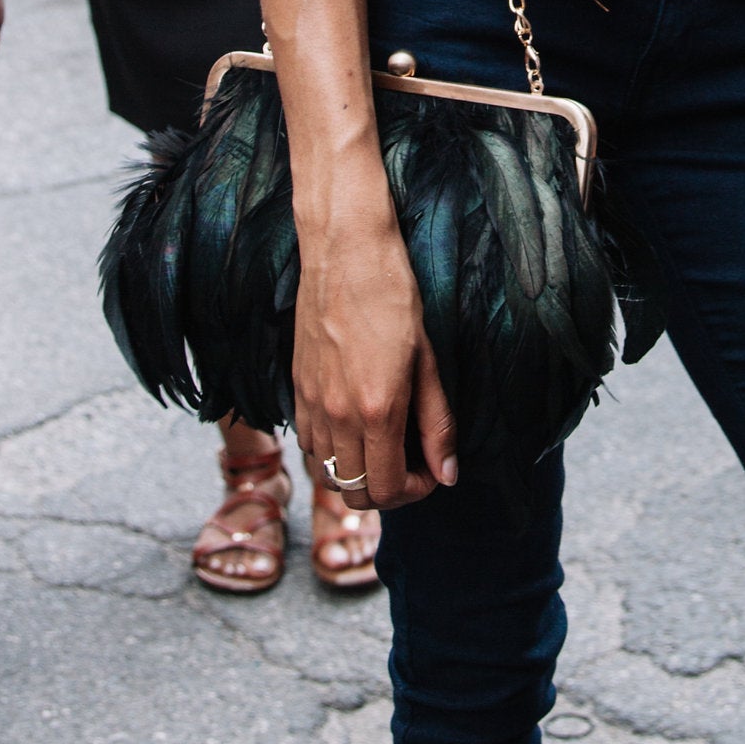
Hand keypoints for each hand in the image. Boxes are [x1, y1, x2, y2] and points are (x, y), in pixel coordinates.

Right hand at [291, 216, 457, 506]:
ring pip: (326, 471)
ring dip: (357, 470)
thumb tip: (449, 474)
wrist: (345, 251)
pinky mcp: (295, 387)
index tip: (432, 470)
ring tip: (384, 442)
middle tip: (411, 462)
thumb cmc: (393, 296)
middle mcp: (336, 415)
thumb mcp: (428, 360)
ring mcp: (310, 402)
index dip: (414, 492)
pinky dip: (332, 448)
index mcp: (375, 410)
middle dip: (387, 489)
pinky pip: (308, 443)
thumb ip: (437, 424)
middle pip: (353, 493)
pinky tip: (356, 422)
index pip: (384, 491)